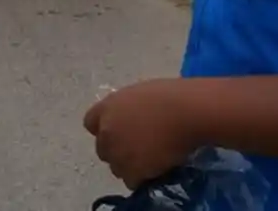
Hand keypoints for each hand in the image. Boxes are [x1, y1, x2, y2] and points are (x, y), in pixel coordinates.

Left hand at [83, 78, 201, 188]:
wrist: (187, 113)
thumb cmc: (171, 96)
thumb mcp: (140, 95)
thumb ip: (127, 110)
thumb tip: (131, 120)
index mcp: (107, 107)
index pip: (90, 123)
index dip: (105, 129)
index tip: (120, 133)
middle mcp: (107, 131)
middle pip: (102, 148)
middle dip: (116, 150)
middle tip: (138, 150)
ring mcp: (118, 152)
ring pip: (116, 167)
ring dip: (129, 166)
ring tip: (150, 161)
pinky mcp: (132, 170)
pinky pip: (131, 181)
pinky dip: (142, 179)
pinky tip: (156, 170)